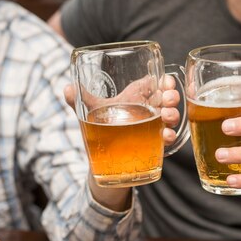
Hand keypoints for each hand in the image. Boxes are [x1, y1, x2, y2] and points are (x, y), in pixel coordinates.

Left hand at [64, 74, 180, 143]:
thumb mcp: (90, 111)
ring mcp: (153, 126)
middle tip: (167, 99)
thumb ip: (79, 100)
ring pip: (170, 116)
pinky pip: (167, 138)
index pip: (155, 83)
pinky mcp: (155, 144)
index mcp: (136, 96)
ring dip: (173, 114)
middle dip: (172, 96)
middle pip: (167, 98)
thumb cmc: (101, 128)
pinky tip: (165, 136)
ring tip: (166, 117)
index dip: (165, 80)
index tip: (166, 81)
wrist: (103, 160)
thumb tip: (67, 88)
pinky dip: (169, 136)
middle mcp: (148, 109)